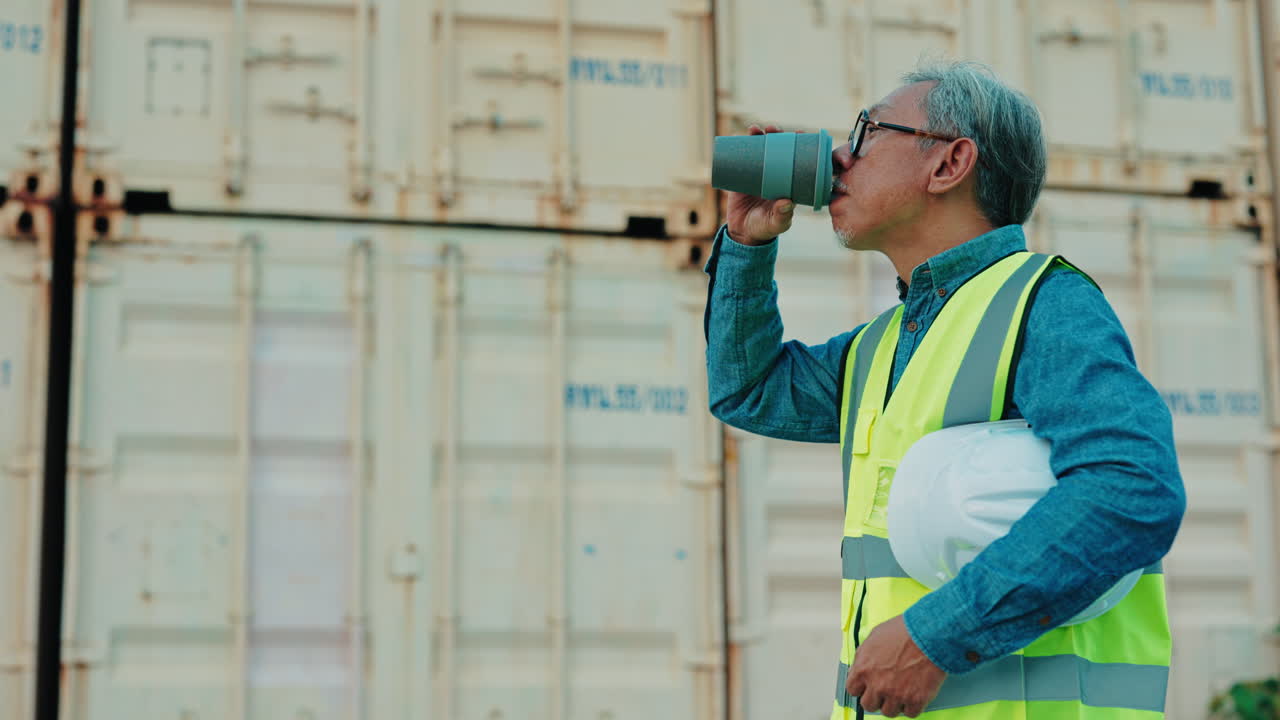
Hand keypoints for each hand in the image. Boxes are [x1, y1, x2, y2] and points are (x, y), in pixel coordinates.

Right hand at [723, 124, 797, 245]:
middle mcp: (776, 173)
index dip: (800, 144)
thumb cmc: (765, 229)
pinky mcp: (743, 175)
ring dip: (758, 135)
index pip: (797, 158)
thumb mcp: (776, 223)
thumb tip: (787, 202)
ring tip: (755, 129)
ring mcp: (759, 173)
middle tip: (773, 129)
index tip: (800, 132)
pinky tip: (737, 136)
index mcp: (790, 181)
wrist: (743, 233)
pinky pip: (741, 157)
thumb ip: (782, 215)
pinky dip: (739, 145)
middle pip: (778, 148)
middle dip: (777, 135)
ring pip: (760, 149)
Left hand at [845, 615, 945, 717]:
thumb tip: (859, 667)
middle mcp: (877, 685)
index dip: (861, 687)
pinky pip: (910, 713)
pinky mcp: (916, 699)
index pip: (852, 690)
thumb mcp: (874, 637)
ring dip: (894, 703)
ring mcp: (896, 694)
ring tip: (901, 691)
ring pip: (889, 712)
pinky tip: (914, 695)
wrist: (929, 633)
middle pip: (868, 705)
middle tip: (885, 690)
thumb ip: (863, 656)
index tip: (867, 686)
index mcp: (863, 669)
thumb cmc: (903, 631)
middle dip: (876, 698)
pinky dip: (912, 706)